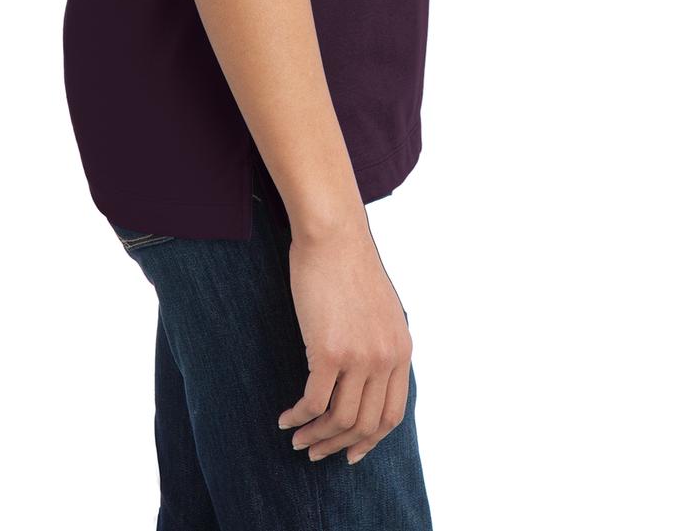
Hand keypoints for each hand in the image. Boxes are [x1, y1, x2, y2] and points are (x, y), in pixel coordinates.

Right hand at [277, 218, 413, 465]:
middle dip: (338, 446)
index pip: (392, 415)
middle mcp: (386, 358)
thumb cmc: (348, 265)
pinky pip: (314, 401)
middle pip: (366, 425)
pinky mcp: (330, 351)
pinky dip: (299, 417)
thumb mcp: (380, 310)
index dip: (370, 441)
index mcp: (402, 350)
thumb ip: (379, 344)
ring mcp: (360, 357)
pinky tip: (285, 418)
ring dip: (316, 436)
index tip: (350, 454)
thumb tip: (365, 377)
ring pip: (340, 420)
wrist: (333, 235)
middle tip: (315, 453)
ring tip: (297, 439)